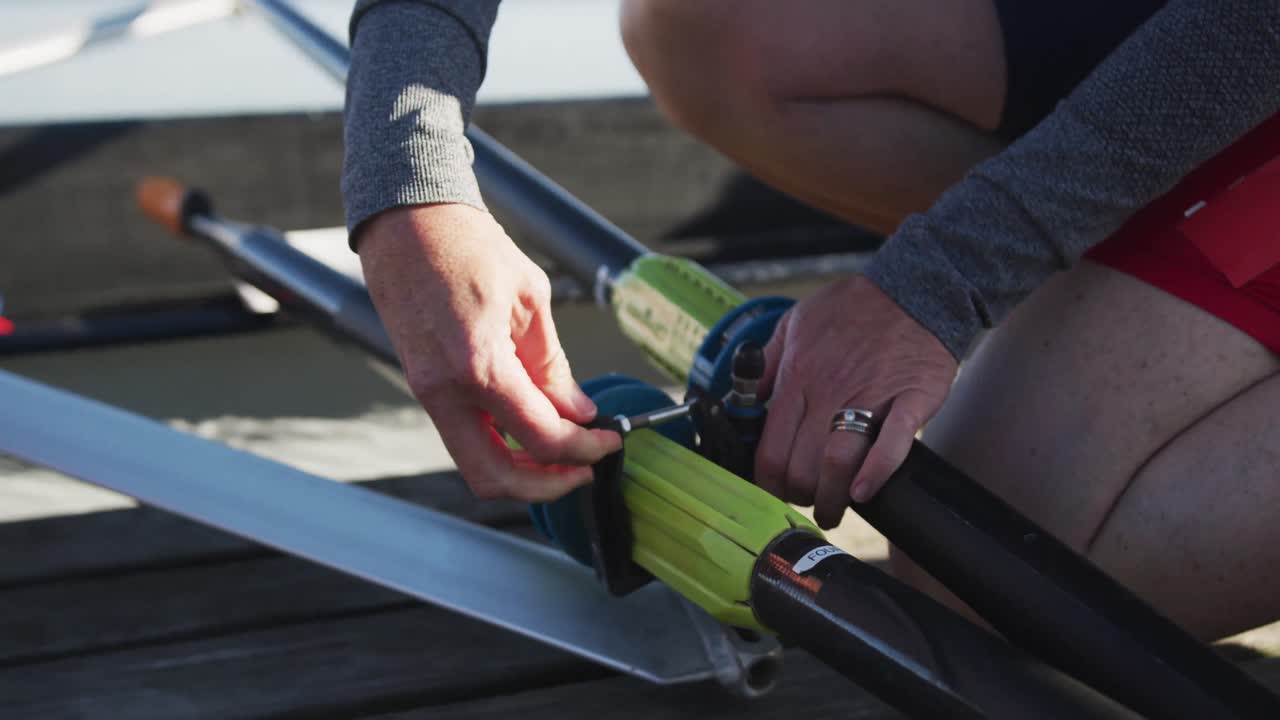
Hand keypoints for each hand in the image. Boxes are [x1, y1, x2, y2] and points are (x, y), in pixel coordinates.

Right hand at [358, 203, 620, 501]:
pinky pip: (463, 436)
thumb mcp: (530, 299)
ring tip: (562, 451)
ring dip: (520, 471)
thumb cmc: (467, 245)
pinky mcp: (422, 386)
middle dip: (547, 485)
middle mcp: (444, 390)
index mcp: (478, 365)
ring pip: (474, 464)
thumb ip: (553, 366)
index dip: (584, 450)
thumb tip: (578, 411)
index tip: (608, 441)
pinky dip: (498, 445)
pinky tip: (529, 426)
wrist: (406, 221)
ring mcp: (426, 392)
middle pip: (495, 478)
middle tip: (584, 469)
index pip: (540, 436)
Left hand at [755, 275, 957, 528]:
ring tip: (834, 510)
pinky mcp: (911, 399)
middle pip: (801, 465)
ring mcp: (871, 396)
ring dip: (833, 498)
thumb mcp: (794, 323)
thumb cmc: (852, 308)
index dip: (769, 483)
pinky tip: (864, 492)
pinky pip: (892, 444)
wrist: (914, 289)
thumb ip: (765, 364)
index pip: (769, 450)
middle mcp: (829, 390)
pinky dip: (876, 472)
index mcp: (797, 377)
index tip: (777, 491)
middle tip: (808, 502)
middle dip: (800, 496)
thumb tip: (742, 400)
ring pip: (838, 461)